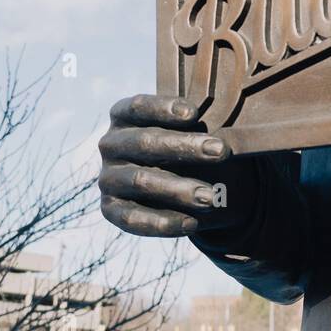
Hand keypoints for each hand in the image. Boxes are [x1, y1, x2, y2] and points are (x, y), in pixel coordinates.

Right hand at [98, 94, 254, 237]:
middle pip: (144, 142)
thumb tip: (220, 135)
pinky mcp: (111, 209)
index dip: (163, 108)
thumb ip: (197, 129)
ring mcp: (108, 177)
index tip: (195, 114)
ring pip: (141, 180)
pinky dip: (163, 222)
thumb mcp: (192, 133)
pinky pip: (133, 218)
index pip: (138, 107)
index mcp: (124, 116)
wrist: (180, 185)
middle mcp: (111, 144)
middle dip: (185, 147)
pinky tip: (191, 224)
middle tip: (221, 151)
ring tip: (211, 197)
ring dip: (178, 189)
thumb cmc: (187, 148)